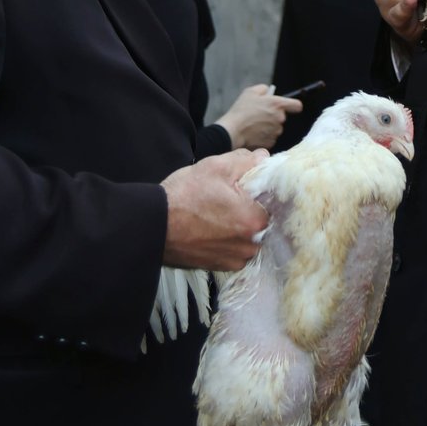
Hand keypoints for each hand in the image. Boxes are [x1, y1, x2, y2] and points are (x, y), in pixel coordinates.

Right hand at [162, 150, 269, 269]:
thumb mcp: (217, 167)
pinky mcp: (220, 267)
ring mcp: (235, 259)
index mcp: (255, 220)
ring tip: (219, 213)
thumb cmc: (183, 196)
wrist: (152, 225)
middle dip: (252, 209)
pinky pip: (235, 250)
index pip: (274, 202)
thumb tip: (264, 158)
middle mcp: (250, 245)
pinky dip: (229, 240)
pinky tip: (213, 228)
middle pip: (263, 222)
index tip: (249, 186)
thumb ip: (247, 161)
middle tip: (231, 198)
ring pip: (250, 237)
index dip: (262, 191)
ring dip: (241, 226)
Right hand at [218, 84, 302, 149]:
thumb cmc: (241, 111)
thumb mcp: (250, 92)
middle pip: (282, 117)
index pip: (297, 105)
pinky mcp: (271, 142)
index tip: (288, 106)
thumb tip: (269, 91)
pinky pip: (270, 137)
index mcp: (278, 104)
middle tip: (260, 114)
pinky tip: (254, 133)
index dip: (293, 106)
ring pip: (276, 128)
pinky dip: (264, 136)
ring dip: (269, 126)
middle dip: (274, 115)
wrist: (233, 131)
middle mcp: (280, 118)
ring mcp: (276, 132)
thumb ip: (263, 89)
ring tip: (254, 124)